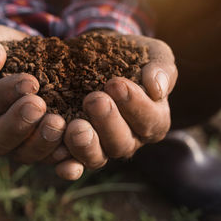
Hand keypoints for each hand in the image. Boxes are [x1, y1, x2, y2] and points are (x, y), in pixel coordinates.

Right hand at [0, 23, 66, 165]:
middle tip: (39, 105)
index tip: (29, 82)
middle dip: (18, 124)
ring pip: (22, 155)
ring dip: (41, 143)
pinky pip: (48, 162)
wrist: (27, 61)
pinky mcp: (36, 151)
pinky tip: (73, 154)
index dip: (0, 96)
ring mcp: (12, 145)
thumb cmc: (0, 49)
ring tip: (59, 124)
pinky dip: (61, 160)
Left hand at [60, 33, 176, 177]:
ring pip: (97, 158)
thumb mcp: (152, 54)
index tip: (116, 83)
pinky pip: (73, 165)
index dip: (135, 105)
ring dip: (85, 145)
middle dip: (108, 123)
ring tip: (74, 126)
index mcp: (152, 120)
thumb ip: (161, 68)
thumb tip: (157, 88)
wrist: (98, 55)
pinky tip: (60, 163)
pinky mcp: (76, 149)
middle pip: (122, 144)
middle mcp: (128, 140)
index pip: (150, 121)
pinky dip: (68, 166)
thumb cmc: (131, 57)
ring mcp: (101, 147)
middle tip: (94, 100)